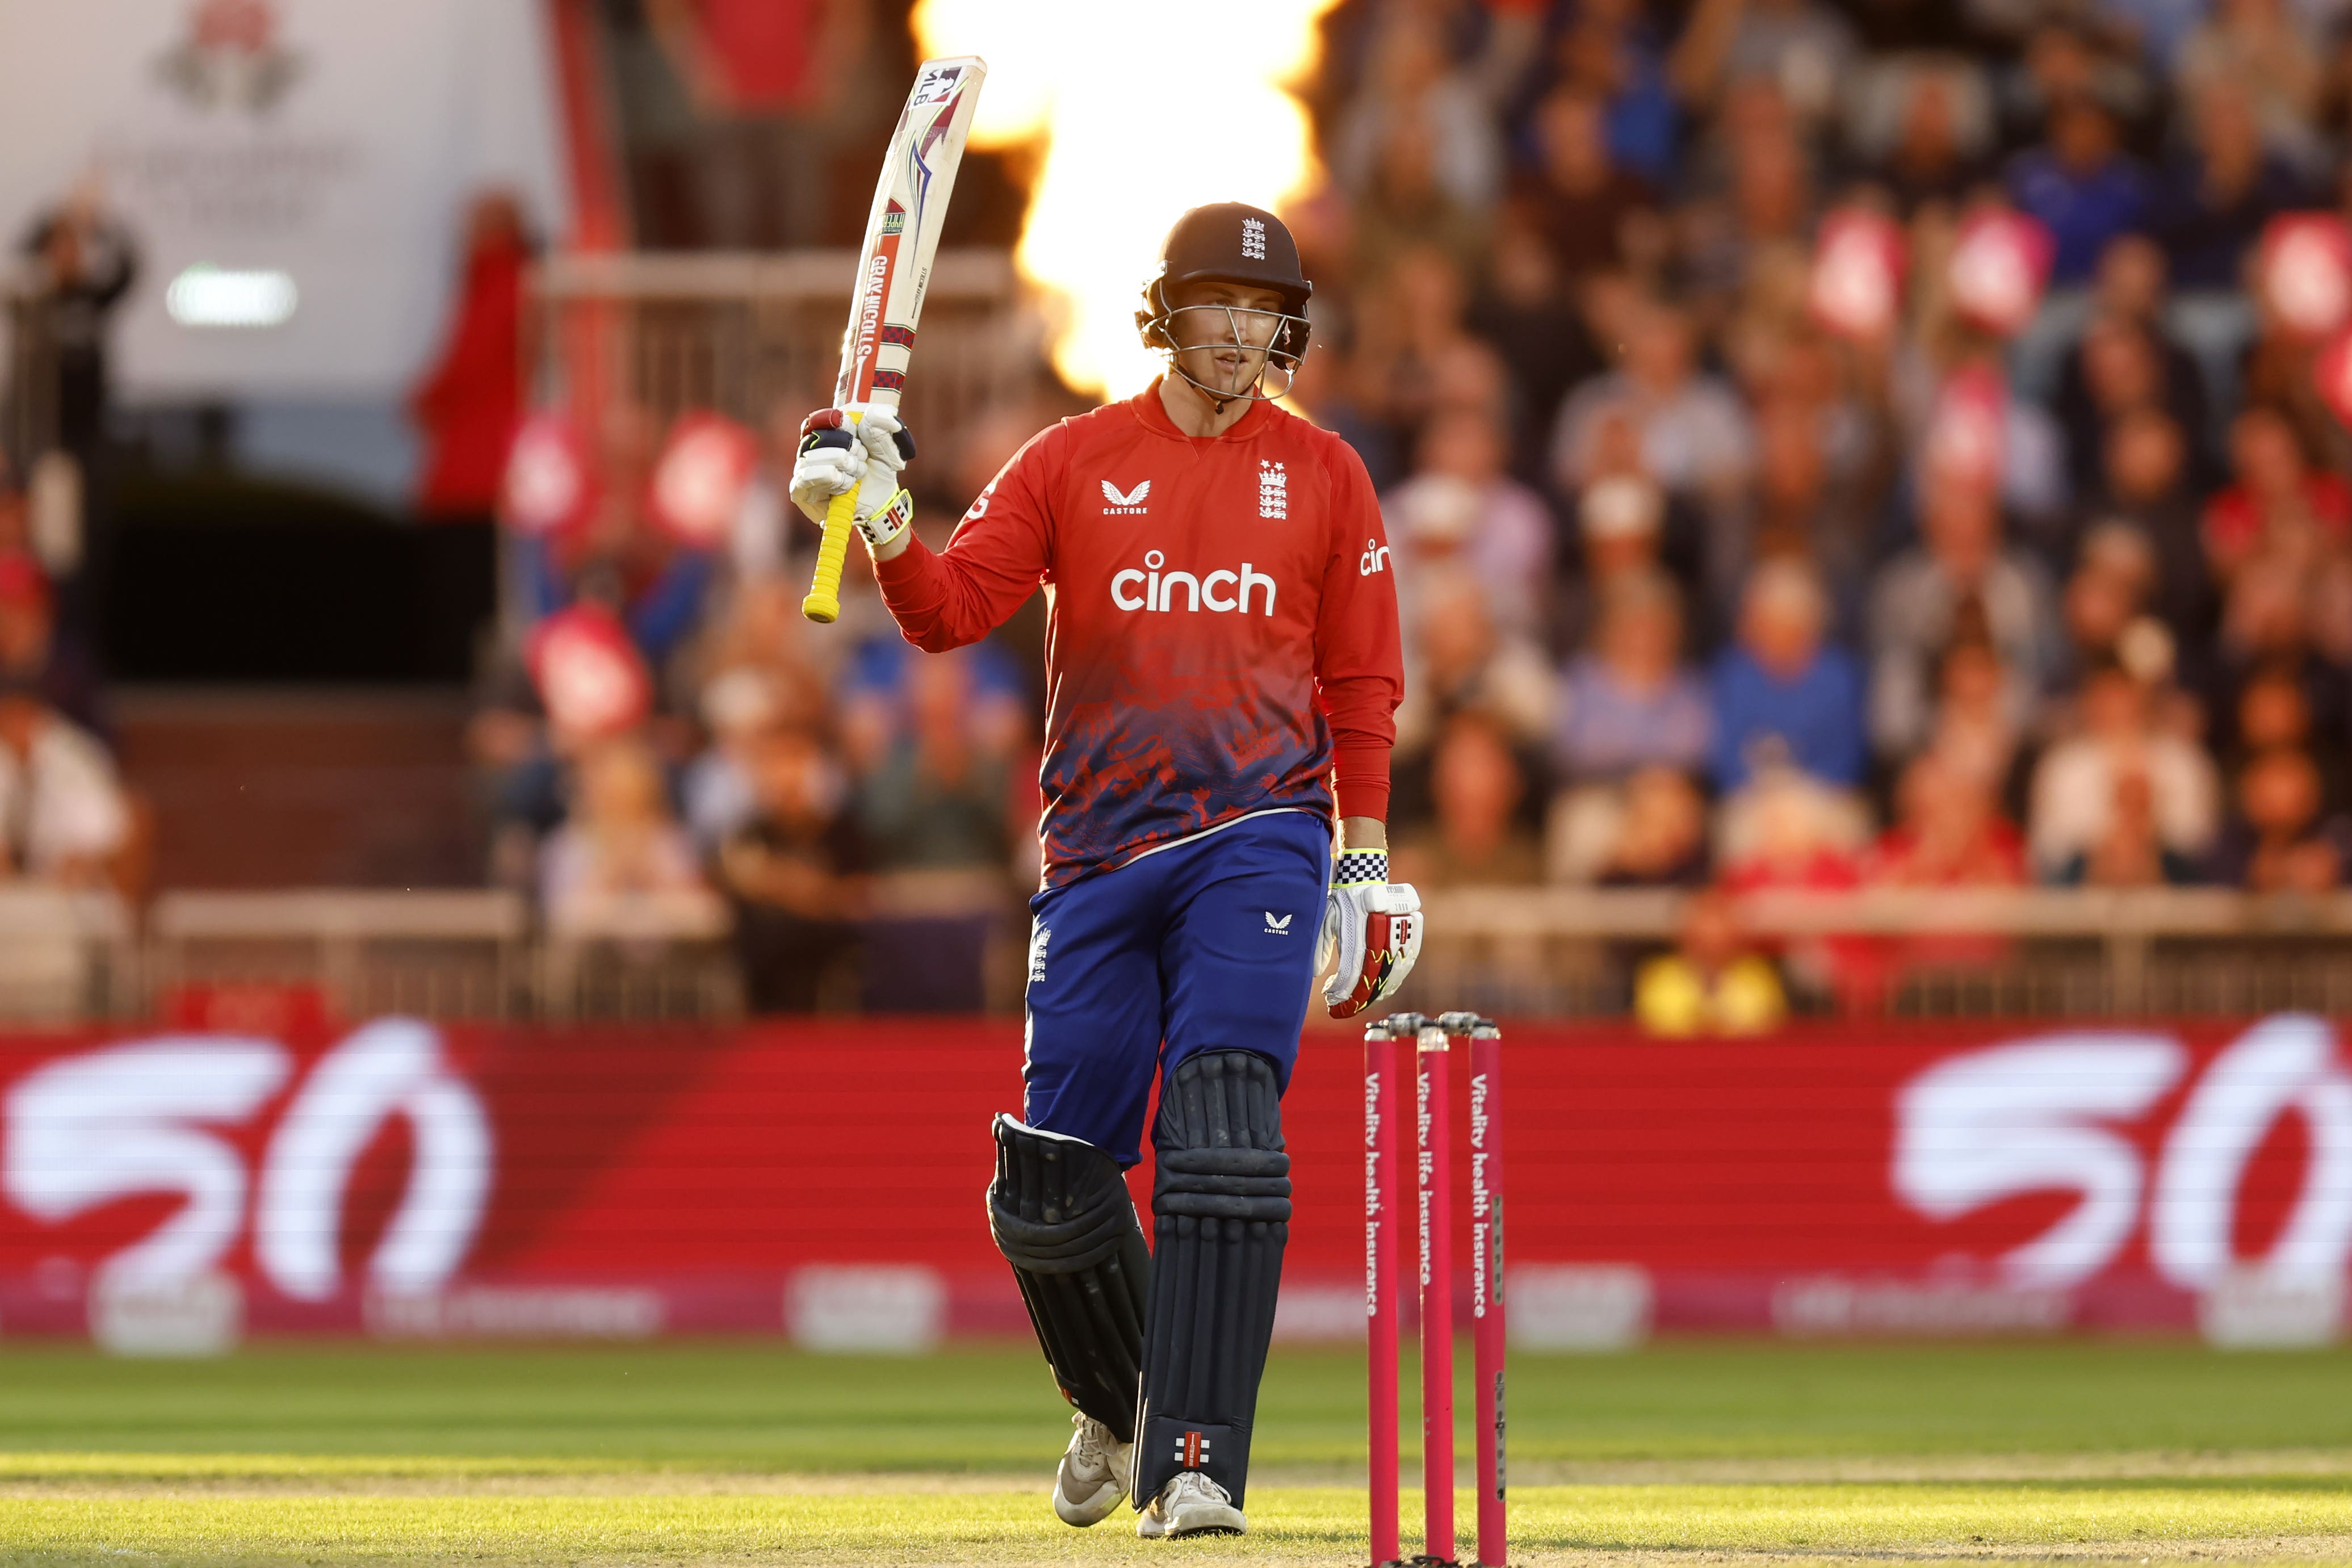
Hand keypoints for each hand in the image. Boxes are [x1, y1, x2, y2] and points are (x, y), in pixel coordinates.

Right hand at [791, 407, 917, 554]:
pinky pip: (807, 476)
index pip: (816, 421)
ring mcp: (802, 470)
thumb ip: (880, 427)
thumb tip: (873, 413)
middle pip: (816, 438)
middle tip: (862, 459)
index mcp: (826, 435)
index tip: (850, 426)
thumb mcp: (886, 447)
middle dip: (846, 448)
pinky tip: (845, 484)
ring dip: (842, 465)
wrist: (880, 503)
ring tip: (857, 474)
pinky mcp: (799, 490)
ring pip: (812, 457)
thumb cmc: (878, 473)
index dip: (832, 422)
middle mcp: (809, 451)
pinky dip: (831, 478)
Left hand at [1316, 848, 1422, 1018]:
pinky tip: (1384, 990)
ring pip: (1393, 972)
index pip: (1352, 969)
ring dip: (1378, 992)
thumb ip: (1319, 945)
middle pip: (1373, 975)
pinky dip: (1396, 979)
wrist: (1364, 872)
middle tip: (1345, 1007)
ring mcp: (1396, 931)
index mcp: (1356, 928)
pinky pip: (1407, 962)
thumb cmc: (1341, 897)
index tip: (1332, 999)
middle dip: (1359, 997)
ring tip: (1362, 1002)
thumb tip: (1315, 973)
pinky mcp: (1409, 931)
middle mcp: (1378, 932)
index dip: (1342, 990)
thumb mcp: (1324, 917)